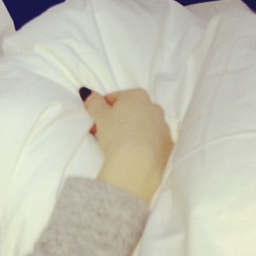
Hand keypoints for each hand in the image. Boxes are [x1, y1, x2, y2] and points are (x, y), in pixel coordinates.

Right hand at [82, 88, 172, 203]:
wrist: (137, 163)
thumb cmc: (117, 134)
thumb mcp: (99, 116)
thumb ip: (93, 101)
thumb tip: (87, 92)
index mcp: (137, 95)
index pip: (115, 98)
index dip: (102, 110)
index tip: (96, 122)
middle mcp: (154, 107)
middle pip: (131, 111)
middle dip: (118, 120)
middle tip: (105, 133)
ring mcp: (163, 127)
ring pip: (144, 126)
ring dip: (132, 131)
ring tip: (118, 145)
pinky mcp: (168, 145)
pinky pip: (152, 141)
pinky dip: (144, 144)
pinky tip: (133, 153)